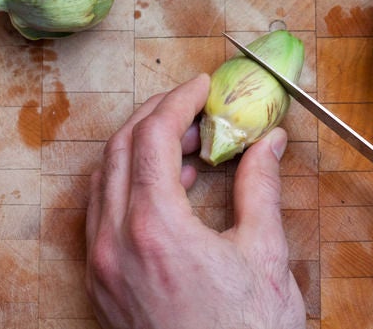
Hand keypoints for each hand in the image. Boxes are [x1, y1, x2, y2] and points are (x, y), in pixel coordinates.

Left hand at [86, 74, 304, 328]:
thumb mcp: (264, 255)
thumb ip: (261, 187)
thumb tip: (270, 142)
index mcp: (154, 229)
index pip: (151, 137)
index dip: (178, 101)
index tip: (201, 86)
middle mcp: (115, 244)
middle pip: (118, 151)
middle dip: (155, 118)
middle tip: (193, 108)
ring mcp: (103, 268)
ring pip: (104, 182)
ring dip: (139, 151)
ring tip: (188, 147)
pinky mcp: (103, 288)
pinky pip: (102, 217)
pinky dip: (129, 187)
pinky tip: (169, 189)